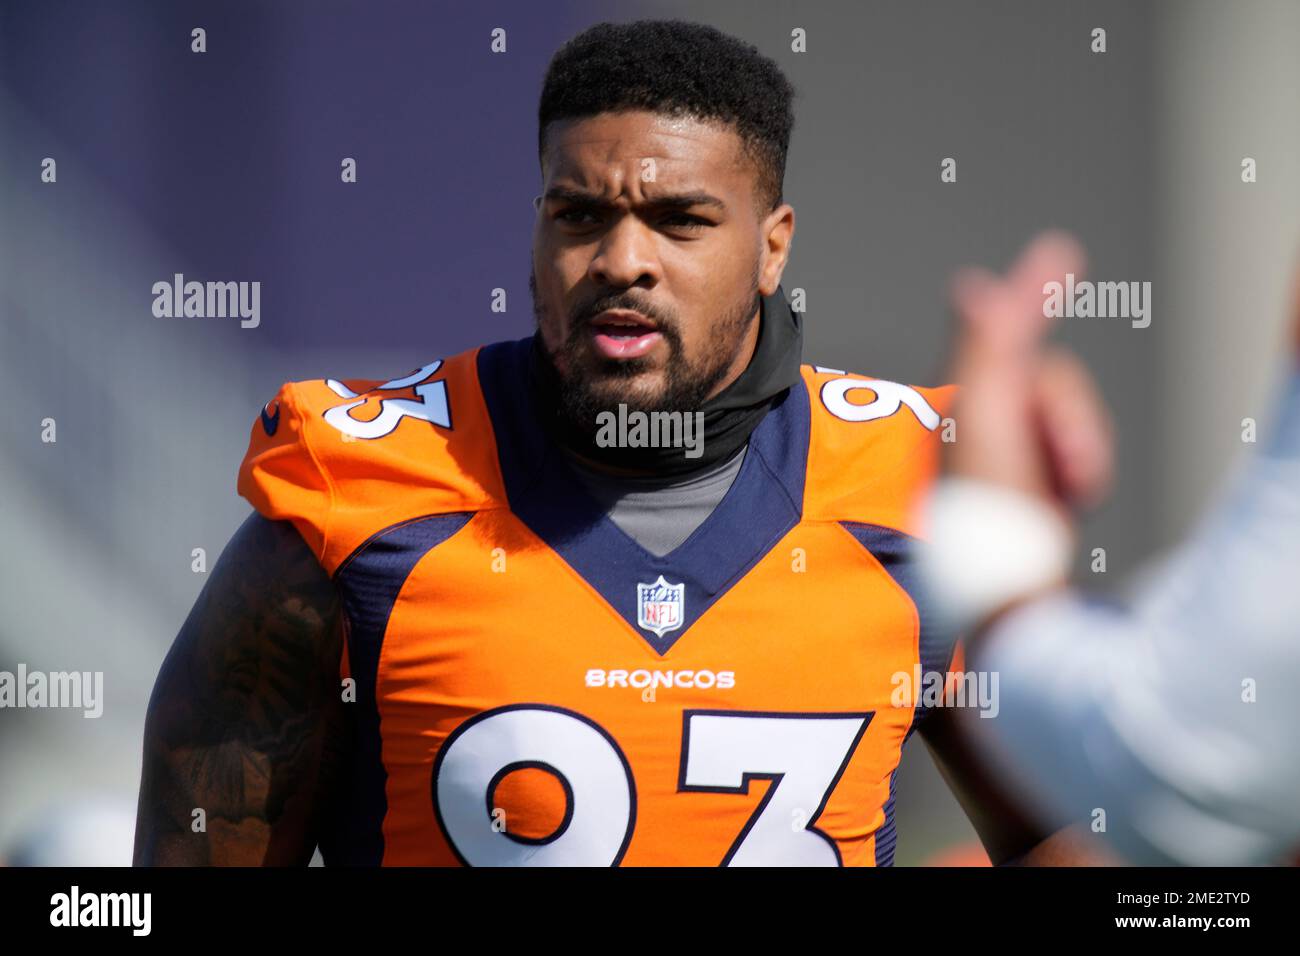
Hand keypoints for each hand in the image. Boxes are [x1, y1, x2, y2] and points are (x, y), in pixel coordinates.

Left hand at [945, 231, 1114, 516]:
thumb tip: (975, 285)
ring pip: (1074, 414)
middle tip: (1060, 459)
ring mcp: (1013, 445)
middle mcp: (984, 415)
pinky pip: (1082, 449)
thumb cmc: (990, 504)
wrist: (1015, 578)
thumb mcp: (984, 415)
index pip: (1002, 330)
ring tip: (1058, 486)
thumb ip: (986, 347)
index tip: (1058, 253)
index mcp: (964, 394)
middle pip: (1055, 378)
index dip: (1030, 293)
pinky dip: (1085, 472)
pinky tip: (1064, 496)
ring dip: (1080, 449)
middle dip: (1070, 417)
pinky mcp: (1039, 473)